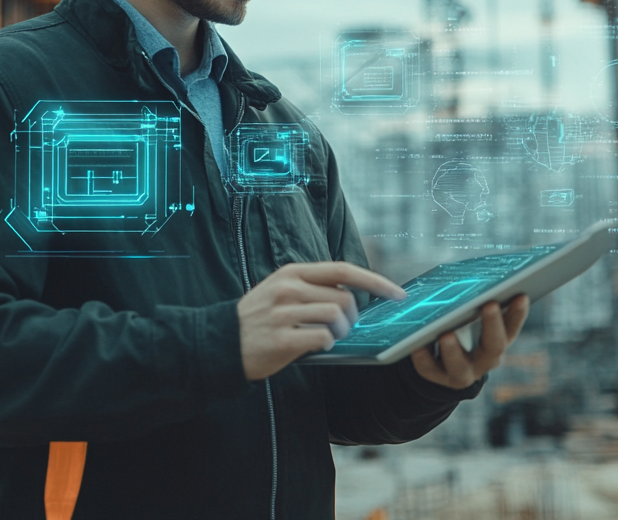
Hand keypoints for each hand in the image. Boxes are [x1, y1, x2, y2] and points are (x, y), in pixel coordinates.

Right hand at [238, 262, 405, 380]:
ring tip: (328, 338)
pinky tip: (316, 347)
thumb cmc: (257, 319)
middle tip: (343, 329)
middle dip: (353, 318)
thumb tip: (353, 296)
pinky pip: (323, 339)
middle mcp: (288, 288)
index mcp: (292, 273)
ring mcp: (284, 313)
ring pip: (337, 317)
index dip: (374, 281)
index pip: (342, 269)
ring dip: (341, 332)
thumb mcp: (280, 290)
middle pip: (344, 298)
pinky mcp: (282, 338)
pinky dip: (327, 345)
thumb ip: (311, 288)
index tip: (397, 294)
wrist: (220, 343)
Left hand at [411, 295, 529, 389]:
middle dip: (493, 325)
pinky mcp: (438, 378)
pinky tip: (416, 344)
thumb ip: (475, 299)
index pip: (512, 328)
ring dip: (454, 351)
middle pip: (494, 346)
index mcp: (498, 341)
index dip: (518, 314)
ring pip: (461, 367)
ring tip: (446, 334)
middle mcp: (485, 360)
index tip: (520, 295)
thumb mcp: (470, 314)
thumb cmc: (460, 325)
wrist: (442, 363)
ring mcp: (463, 373)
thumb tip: (473, 273)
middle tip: (490, 304)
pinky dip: (423, 357)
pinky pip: (429, 370)